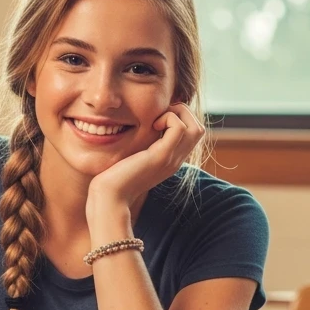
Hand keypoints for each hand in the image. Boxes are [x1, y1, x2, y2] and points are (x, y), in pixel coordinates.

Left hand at [88, 103, 204, 212]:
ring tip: (157, 121)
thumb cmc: (115, 178)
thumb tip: (141, 130)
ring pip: (196, 128)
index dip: (179, 118)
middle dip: (182, 113)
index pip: (193, 134)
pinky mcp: (162, 156)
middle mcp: (176, 160)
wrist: (111, 196)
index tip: (157, 118)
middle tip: (159, 116)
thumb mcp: (134, 158)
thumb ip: (142, 147)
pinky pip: (179, 128)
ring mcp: (172, 159)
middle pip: (199, 129)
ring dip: (177, 114)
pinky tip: (152, 126)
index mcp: (171, 159)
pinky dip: (168, 118)